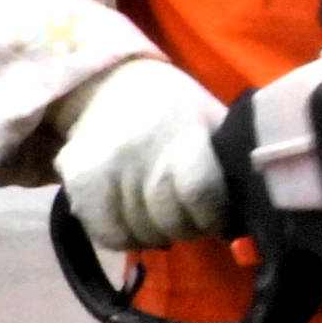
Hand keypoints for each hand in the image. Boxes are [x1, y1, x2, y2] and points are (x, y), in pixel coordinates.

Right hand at [53, 57, 231, 249]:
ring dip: (158, 234)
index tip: (219, 219)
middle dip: (188, 228)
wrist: (108, 84)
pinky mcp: (78, 182)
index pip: (200, 192)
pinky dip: (127, 238)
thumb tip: (243, 220)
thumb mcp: (211, 120)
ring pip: (140, 235)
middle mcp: (139, 151)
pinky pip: (108, 236)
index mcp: (181, 133)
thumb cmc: (173, 108)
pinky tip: (135, 219)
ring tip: (162, 215)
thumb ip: (228, 164)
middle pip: (170, 221)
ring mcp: (104, 168)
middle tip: (190, 218)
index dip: (214, 217)